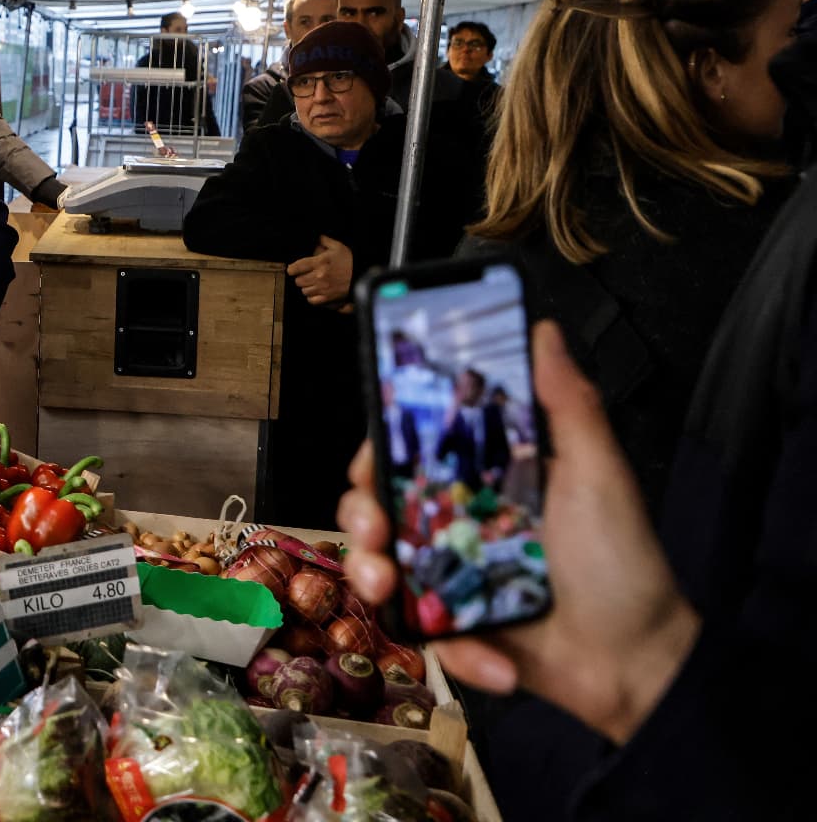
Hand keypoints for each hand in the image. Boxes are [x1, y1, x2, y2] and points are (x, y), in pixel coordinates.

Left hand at [285, 236, 353, 304]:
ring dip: (306, 287)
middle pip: (298, 281)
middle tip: (306, 275)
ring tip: (312, 283)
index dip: (292, 269)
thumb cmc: (350, 261)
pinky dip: (312, 297)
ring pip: (304, 291)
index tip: (292, 269)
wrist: (363, 275)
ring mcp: (323, 288)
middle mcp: (319, 276)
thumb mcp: (338, 247)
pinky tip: (316, 292)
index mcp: (320, 262)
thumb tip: (316, 238)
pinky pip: (311, 300)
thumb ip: (324, 241)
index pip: (297, 267)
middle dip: (300, 278)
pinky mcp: (328, 298)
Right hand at [336, 322, 699, 744]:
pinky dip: (453, 649)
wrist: (638, 663)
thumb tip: (544, 333)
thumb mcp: (599, 474)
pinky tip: (495, 658)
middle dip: (359, 515)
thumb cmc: (624, 564)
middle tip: (375, 531)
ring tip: (393, 590)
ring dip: (373, 577)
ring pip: (379, 566)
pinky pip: (422, 633)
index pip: (408, 452)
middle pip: (376, 505)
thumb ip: (567, 404)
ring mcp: (451, 578)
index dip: (377, 450)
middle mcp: (457, 524)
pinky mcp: (455, 631)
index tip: (371, 457)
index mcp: (483, 480)